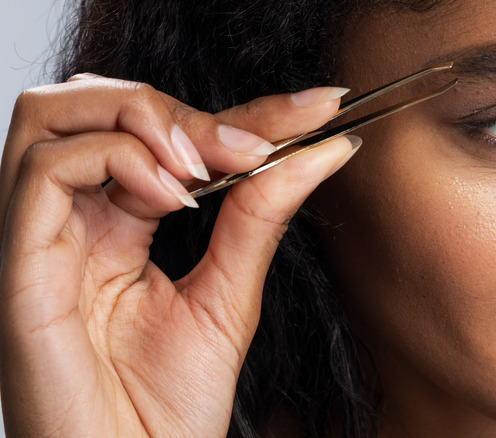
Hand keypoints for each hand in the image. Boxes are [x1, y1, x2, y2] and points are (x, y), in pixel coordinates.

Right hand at [0, 75, 356, 436]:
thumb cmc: (167, 409)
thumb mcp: (229, 295)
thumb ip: (263, 216)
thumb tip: (325, 149)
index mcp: (120, 225)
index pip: (175, 136)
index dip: (247, 110)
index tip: (319, 105)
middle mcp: (77, 220)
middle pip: (102, 103)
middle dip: (185, 109)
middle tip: (251, 147)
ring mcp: (45, 236)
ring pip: (57, 113)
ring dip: (144, 119)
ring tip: (202, 169)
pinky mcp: (22, 263)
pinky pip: (45, 169)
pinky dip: (117, 161)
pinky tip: (171, 199)